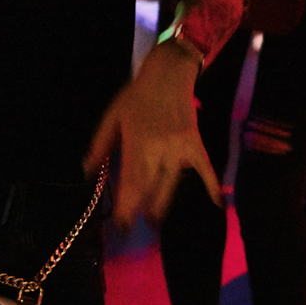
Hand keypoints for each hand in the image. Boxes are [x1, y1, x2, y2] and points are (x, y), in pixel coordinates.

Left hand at [84, 39, 220, 229]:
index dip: (126, 206)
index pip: (130, 181)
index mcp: (137, 142)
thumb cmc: (137, 96)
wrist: (169, 74)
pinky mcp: (195, 144)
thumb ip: (101, 144)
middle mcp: (159, 149)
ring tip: (155, 221)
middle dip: (141, 210)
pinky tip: (218, 202)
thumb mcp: (113, 116)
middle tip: (133, 230)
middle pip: (150, 187)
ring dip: (163, 204)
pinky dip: (212, 184)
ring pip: (171, 183)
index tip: (120, 226)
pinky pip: (205, 168)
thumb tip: (87, 171)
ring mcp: (180, 148)